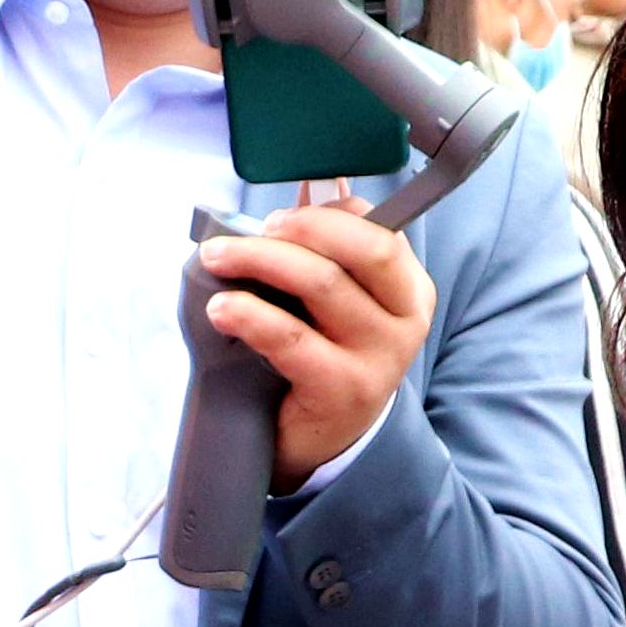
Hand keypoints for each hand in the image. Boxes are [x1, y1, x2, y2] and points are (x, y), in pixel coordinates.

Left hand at [196, 186, 436, 486]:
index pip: (380, 229)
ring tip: (216, 259)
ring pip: (321, 285)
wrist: (323, 441)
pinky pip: (291, 339)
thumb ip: (328, 248)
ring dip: (260, 261)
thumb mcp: (338, 302)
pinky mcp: (342, 390)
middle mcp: (405, 320)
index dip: (327, 213)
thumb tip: (312, 185)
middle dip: (300, 228)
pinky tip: (221, 309)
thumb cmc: (325, 356)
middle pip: (361, 248)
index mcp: (409, 288)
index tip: (279, 216)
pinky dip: (250, 315)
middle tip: (251, 231)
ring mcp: (379, 357)